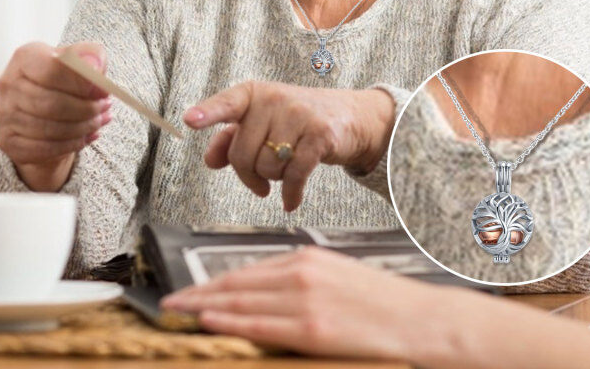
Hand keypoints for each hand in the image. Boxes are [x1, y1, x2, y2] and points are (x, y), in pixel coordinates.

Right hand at [0, 42, 112, 190]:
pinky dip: (70, 144)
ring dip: (82, 127)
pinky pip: (42, 148)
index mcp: (26, 57)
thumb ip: (92, 57)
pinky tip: (85, 137)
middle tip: (105, 108)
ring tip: (99, 121)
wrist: (46, 105)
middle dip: (86, 109)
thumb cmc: (67, 78)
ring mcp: (4, 113)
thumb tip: (95, 68)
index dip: (82, 83)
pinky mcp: (6, 139)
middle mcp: (9, 83)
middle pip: (51, 103)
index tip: (103, 91)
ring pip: (48, 129)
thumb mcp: (82, 60)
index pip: (53, 70)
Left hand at [161, 246, 464, 361]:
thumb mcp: (338, 278)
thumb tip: (267, 295)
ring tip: (177, 313)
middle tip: (169, 303)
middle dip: (199, 293)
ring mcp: (306, 301)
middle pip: (237, 283)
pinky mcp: (312, 329)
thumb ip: (301, 282)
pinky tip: (209, 320)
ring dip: (205, 307)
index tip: (190, 290)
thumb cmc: (382, 302)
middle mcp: (302, 274)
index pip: (248, 271)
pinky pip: (261, 325)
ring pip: (242, 302)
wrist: (420, 319)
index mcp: (308, 260)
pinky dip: (231, 321)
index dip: (214, 282)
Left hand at [184, 82, 394, 210]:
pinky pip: (295, 175)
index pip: (227, 104)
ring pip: (267, 167)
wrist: (349, 116)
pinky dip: (291, 194)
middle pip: (242, 154)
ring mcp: (299, 115)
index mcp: (254, 93)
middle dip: (249, 174)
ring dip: (274, 179)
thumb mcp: (262, 122)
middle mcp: (275, 99)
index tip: (189, 120)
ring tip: (285, 169)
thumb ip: (231, 138)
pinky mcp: (320, 135)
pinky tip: (291, 201)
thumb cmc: (296, 121)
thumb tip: (210, 159)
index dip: (207, 113)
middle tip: (261, 177)